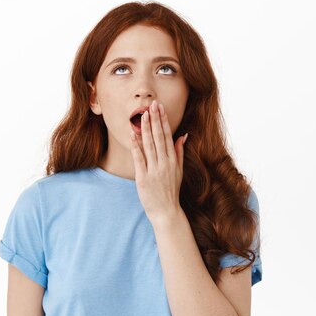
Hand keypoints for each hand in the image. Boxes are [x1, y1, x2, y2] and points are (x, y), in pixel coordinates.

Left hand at [130, 99, 187, 222]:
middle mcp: (164, 163)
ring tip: (142, 115)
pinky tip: (133, 135)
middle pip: (159, 137)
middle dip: (155, 120)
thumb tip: (182, 135)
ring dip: (145, 129)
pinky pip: (139, 159)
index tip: (160, 108)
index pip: (167, 136)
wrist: (166, 211)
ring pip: (149, 145)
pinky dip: (136, 146)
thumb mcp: (178, 170)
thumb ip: (179, 152)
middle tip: (151, 105)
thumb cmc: (171, 190)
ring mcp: (154, 170)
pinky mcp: (143, 178)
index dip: (163, 121)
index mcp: (173, 161)